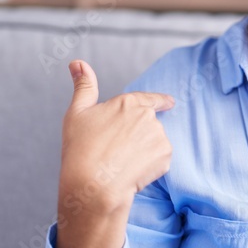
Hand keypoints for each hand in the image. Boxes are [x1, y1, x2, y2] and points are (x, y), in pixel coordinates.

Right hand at [60, 59, 174, 215]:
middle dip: (138, 137)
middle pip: (148, 126)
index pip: (151, 99)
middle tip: (117, 152)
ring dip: (144, 151)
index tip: (170, 103)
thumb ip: (84, 86)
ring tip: (122, 162)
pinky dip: (150, 166)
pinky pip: (160, 160)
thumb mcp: (77, 113)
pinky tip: (133, 171)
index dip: (161, 101)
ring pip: (154, 143)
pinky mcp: (165, 155)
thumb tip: (77, 62)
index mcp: (128, 102)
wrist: (94, 185)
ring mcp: (158, 135)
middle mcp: (147, 116)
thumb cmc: (80, 149)